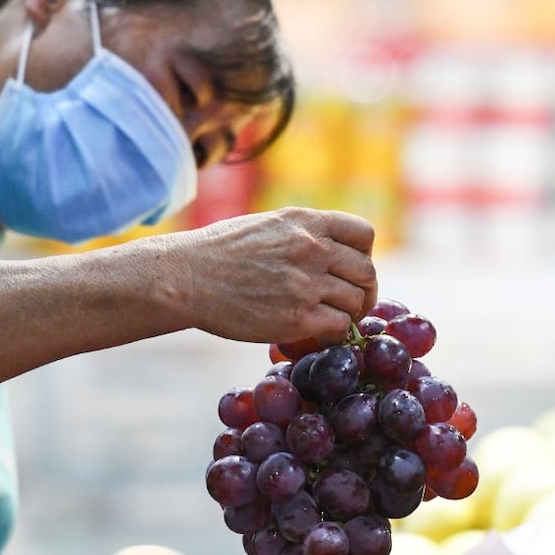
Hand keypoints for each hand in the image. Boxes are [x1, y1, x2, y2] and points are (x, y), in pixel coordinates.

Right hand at [163, 207, 376, 345]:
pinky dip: (333, 333)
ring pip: (355, 302)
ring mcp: (306, 284)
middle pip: (366, 272)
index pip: (363, 234)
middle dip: (363, 289)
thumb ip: (304, 234)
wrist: (188, 277)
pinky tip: (315, 331)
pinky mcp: (298, 318)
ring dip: (347, 313)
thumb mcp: (268, 225)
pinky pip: (338, 327)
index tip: (352, 269)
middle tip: (351, 303)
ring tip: (328, 318)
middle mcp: (312, 249)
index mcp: (306, 221)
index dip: (363, 255)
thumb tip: (336, 253)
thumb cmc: (220, 252)